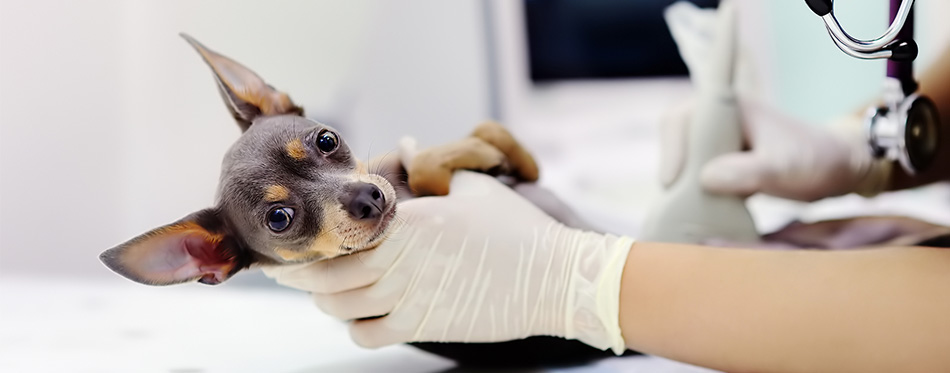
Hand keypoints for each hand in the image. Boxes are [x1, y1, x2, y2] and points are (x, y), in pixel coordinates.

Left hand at [262, 171, 632, 352]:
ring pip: (339, 307)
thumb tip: (409, 144)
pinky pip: (367, 336)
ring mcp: (409, 297)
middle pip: (325, 274)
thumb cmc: (516, 229)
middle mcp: (400, 259)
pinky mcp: (423, 326)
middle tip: (290, 267)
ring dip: (326, 300)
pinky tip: (361, 317)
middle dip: (300, 272)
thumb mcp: (474, 188)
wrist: (554, 279)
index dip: (308, 237)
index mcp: (408, 221)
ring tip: (325, 291)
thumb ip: (433, 168)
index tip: (294, 235)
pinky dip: (356, 329)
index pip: (338, 230)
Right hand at [660, 98, 891, 200]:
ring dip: (684, 181)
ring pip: (685, 156)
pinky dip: (695, 189)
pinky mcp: (726, 158)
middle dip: (674, 166)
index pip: (681, 119)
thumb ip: (747, 172)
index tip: (672, 182)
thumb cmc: (815, 161)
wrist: (840, 168)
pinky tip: (704, 207)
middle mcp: (721, 119)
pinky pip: (698, 170)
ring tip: (691, 205)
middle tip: (678, 197)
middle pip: (676, 137)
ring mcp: (723, 139)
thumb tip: (705, 178)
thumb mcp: (783, 168)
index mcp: (731, 107)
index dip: (671, 148)